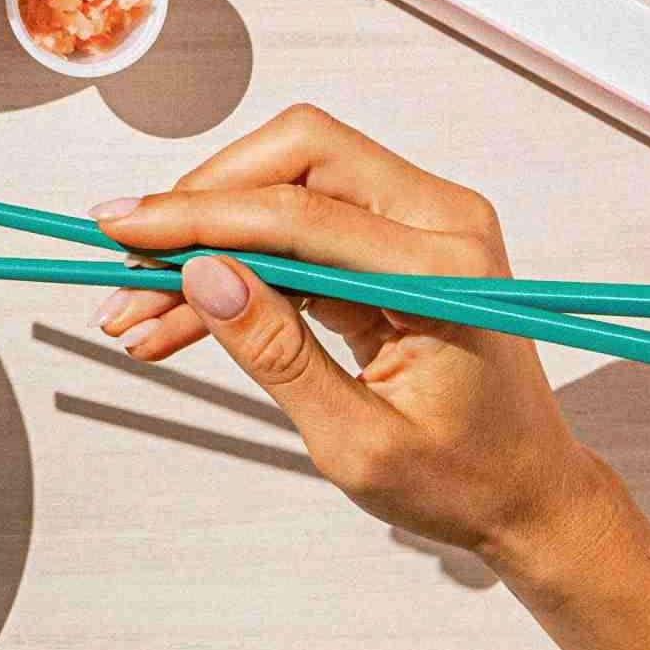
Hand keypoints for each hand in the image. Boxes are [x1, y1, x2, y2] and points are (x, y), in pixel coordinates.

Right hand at [89, 105, 623, 572]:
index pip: (299, 212)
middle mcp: (439, 222)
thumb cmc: (466, 478)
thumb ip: (278, 354)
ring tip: (137, 310)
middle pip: (297, 156)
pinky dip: (233, 266)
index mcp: (443, 269)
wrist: (527, 494)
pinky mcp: (390, 244)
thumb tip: (204, 278)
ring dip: (207, 240)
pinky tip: (177, 316)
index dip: (198, 217)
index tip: (123, 227)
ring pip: (285, 186)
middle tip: (132, 256)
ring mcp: (417, 225)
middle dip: (203, 202)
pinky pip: (294, 229)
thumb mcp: (359, 440)